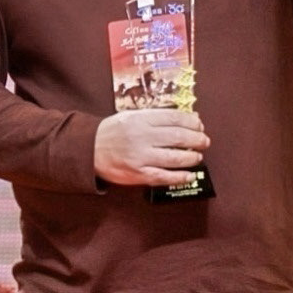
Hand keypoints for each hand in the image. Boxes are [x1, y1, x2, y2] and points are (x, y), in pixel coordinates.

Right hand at [93, 108, 212, 185]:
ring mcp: (140, 157)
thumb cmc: (113, 132)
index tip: (199, 124)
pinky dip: (180, 177)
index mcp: (140, 119)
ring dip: (192, 158)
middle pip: (178, 137)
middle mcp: (141, 137)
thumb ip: (155, 117)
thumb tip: (186, 119)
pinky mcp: (138, 174)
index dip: (192, 121)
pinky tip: (189, 175)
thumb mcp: (131, 116)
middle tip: (204, 141)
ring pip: (175, 158)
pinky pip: (164, 177)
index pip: (174, 118)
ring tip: (197, 157)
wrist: (88, 150)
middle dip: (197, 139)